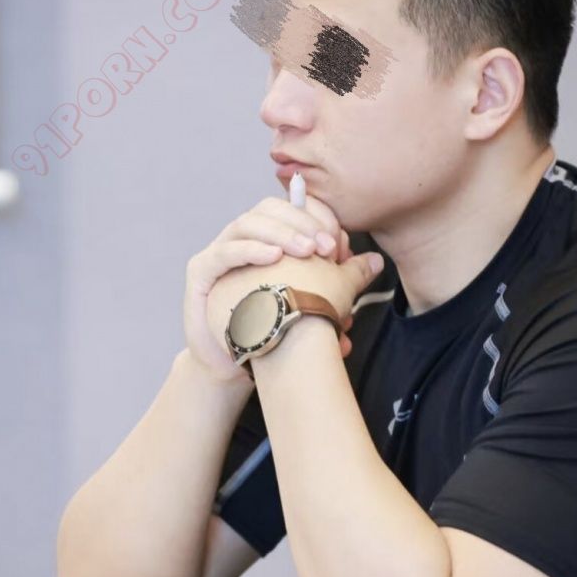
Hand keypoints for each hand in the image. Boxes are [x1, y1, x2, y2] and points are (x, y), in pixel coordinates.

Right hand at [184, 194, 357, 382]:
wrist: (236, 367)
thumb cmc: (277, 330)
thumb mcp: (319, 303)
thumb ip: (344, 281)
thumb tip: (375, 262)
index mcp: (271, 238)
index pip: (293, 209)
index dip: (317, 217)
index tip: (340, 244)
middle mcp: (245, 239)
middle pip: (270, 209)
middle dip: (302, 223)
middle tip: (327, 248)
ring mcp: (220, 252)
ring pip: (247, 223)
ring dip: (280, 233)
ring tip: (307, 252)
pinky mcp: (201, 271)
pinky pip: (224, 252)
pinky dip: (249, 249)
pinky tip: (273, 257)